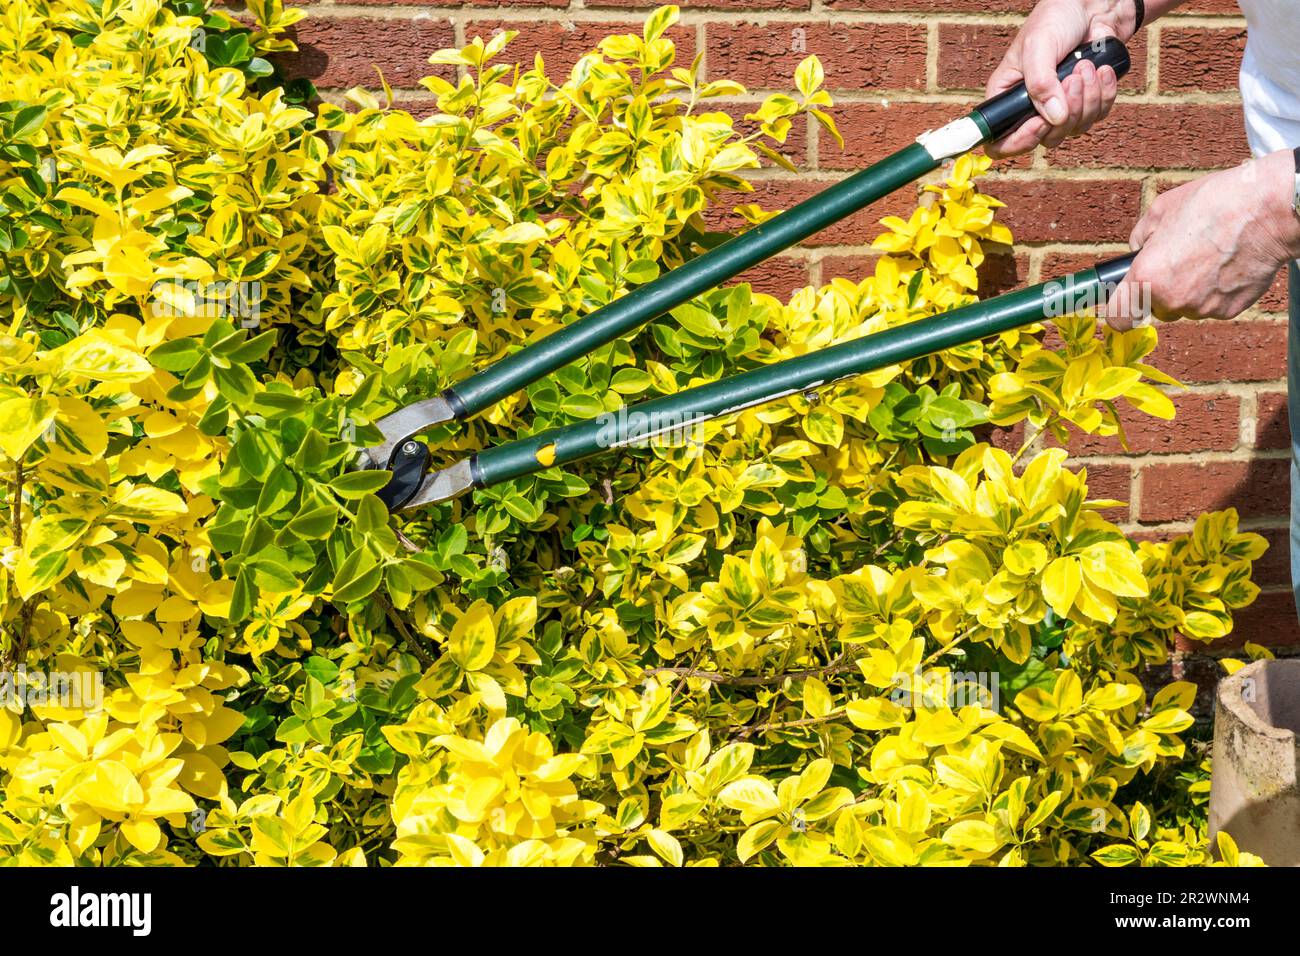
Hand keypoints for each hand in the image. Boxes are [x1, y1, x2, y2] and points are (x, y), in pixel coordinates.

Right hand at [984, 0, 1136, 158]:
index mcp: (1007, 97)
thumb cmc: (1056, 18)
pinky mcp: (1085, 102)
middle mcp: (1030, 109)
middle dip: (1066, 111)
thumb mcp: (1039, 46)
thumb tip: (1054, 118)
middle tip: (1073, 78)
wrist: (1093, 6)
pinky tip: (1102, 70)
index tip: (1040, 121)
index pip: (1001, 142)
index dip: (1020, 140)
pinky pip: (1097, 116)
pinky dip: (1104, 94)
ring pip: (1074, 128)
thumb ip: (1041, 83)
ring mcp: (1059, 108)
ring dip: (1088, 98)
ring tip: (1087, 66)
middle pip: (1045, 138)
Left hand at [1103, 151, 1299, 328]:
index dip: (1119, 311)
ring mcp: (1203, 308)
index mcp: (1147, 277)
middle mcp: (1173, 300)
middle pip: (1156, 308)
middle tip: (1180, 261)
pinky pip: (1212, 306)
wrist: (1267, 210)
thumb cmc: (1213, 204)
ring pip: (1186, 307)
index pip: (1118, 318)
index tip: (1125, 302)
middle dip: (1162, 290)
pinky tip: (1226, 265)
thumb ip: (1139, 238)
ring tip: (1208, 257)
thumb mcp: (1159, 211)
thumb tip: (1136, 252)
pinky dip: (1215, 291)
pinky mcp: (1229, 310)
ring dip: (1190, 290)